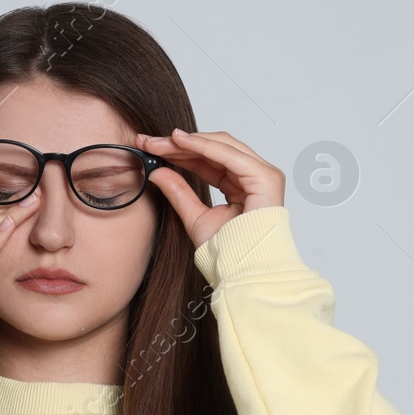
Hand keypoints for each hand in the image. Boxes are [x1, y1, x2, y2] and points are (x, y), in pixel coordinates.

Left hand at [133, 129, 284, 248]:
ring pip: (221, 146)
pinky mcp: (265, 177)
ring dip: (188, 142)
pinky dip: (203, 146)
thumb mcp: (195, 217)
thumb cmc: (230, 254)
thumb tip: (157, 173)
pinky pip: (229, 155)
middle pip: (214, 149)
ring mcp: (263, 175)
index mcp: (242, 186)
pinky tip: (180, 143)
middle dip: (179, 145)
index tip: (151, 149)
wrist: (243, 272)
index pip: (208, 160)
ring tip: (160, 142)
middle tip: (149, 142)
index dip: (179, 153)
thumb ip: (178, 193)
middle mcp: (254, 177)